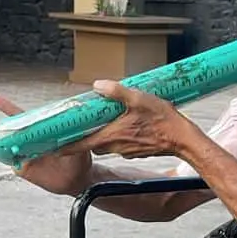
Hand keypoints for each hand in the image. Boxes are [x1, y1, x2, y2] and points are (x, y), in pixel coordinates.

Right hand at [0, 92, 92, 196]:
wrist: (78, 180)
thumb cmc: (80, 159)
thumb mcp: (79, 145)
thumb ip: (74, 138)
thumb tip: (74, 131)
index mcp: (40, 130)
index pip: (21, 116)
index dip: (5, 107)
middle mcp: (29, 139)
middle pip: (8, 130)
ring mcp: (24, 152)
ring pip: (3, 145)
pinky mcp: (21, 166)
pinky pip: (5, 159)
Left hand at [64, 80, 194, 159]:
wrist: (183, 139)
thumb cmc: (162, 120)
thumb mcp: (138, 99)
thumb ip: (116, 91)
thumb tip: (98, 86)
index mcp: (111, 136)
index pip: (81, 145)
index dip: (65, 146)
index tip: (53, 147)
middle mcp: (116, 146)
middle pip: (93, 143)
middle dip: (86, 135)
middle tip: (81, 124)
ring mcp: (126, 151)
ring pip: (107, 143)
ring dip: (104, 134)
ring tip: (107, 119)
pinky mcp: (137, 151)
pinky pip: (121, 144)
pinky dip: (119, 135)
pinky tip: (129, 124)